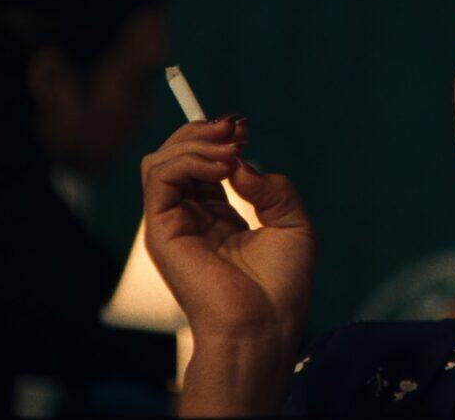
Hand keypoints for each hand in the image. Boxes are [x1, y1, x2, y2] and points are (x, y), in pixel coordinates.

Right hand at [141, 117, 316, 342]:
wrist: (264, 327)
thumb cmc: (282, 288)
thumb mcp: (294, 225)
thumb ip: (272, 187)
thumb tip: (240, 162)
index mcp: (219, 216)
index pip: (203, 162)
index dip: (219, 138)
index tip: (245, 128)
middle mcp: (192, 217)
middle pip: (177, 155)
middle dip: (205, 131)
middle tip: (237, 128)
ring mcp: (174, 224)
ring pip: (162, 160)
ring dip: (196, 141)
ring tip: (231, 147)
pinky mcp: (162, 231)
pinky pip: (160, 177)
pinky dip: (188, 159)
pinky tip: (222, 166)